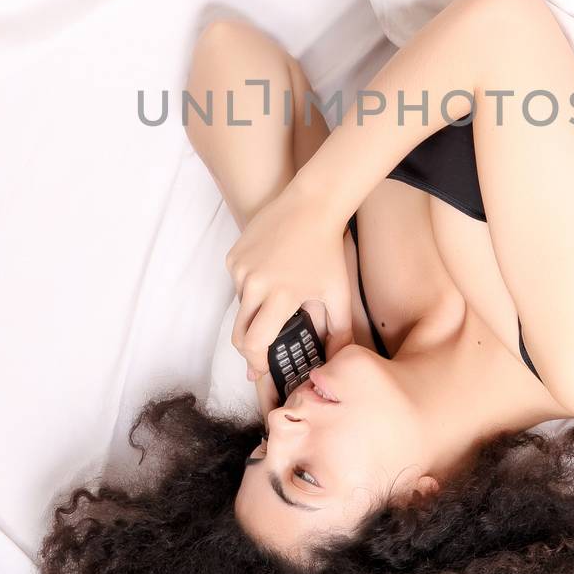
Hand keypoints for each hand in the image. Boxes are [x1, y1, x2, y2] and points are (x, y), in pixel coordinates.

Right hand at [225, 181, 354, 380]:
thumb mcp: (338, 292)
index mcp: (281, 295)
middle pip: (239, 333)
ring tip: (278, 297)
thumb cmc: (328, 250)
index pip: (255, 342)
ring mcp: (241, 268)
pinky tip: (271, 274)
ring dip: (254, 312)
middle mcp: (255, 283)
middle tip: (261, 353)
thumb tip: (337, 360)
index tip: (262, 369)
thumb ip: (340, 332)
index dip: (256, 361)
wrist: (311, 205)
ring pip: (239, 307)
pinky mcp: (233, 256)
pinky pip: (237, 284)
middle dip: (248, 349)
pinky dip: (249, 289)